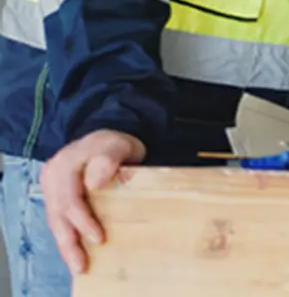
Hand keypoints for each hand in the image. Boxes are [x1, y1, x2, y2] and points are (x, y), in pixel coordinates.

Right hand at [40, 129, 145, 274]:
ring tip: (78, 265)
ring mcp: (51, 185)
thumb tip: (94, 181)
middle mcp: (53, 174)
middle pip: (58, 214)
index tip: (100, 238)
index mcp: (66, 162)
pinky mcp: (54, 195)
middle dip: (70, 241)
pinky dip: (66, 236)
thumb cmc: (116, 145)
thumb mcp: (119, 145)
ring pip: (55, 220)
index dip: (83, 221)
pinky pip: (58, 219)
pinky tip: (74, 251)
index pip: (71, 199)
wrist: (107, 140)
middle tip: (82, 264)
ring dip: (66, 244)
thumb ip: (109, 159)